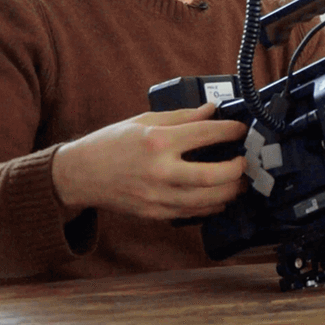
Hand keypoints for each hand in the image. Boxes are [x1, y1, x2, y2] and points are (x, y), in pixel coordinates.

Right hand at [51, 103, 248, 219]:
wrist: (80, 175)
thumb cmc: (110, 144)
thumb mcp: (144, 120)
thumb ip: (181, 117)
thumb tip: (211, 110)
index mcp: (157, 141)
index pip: (206, 134)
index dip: (230, 131)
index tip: (241, 129)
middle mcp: (159, 171)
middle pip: (213, 176)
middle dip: (237, 169)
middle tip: (244, 161)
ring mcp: (157, 196)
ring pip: (207, 200)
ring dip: (230, 191)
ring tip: (239, 181)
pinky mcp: (155, 213)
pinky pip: (192, 213)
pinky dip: (211, 206)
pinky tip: (219, 196)